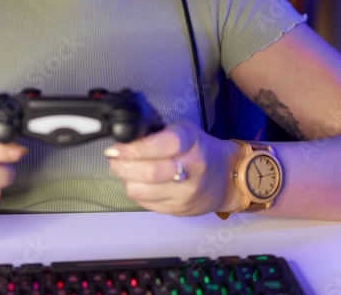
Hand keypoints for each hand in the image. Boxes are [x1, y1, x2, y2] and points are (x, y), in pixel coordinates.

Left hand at [105, 120, 237, 215]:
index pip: (161, 145)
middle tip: (114, 157)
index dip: (134, 147)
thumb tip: (124, 139)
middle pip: (148, 172)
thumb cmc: (200, 149)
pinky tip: (138, 182)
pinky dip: (136, 191)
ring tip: (125, 170)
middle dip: (122, 164)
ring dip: (126, 179)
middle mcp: (192, 169)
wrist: (227, 177)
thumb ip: (156, 133)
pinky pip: (145, 203)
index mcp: (192, 142)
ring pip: (142, 190)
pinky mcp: (179, 210)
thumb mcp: (184, 131)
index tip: (117, 147)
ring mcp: (186, 193)